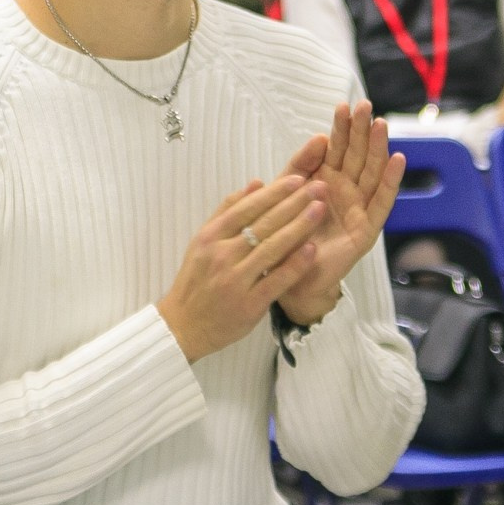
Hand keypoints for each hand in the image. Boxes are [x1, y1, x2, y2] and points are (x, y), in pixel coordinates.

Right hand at [158, 175, 328, 361]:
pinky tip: (312, 248)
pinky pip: (277, 280)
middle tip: (319, 186)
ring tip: (319, 209)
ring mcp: (236, 280)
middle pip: (263, 224)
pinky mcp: (249, 305)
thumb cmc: (196, 280)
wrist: (183, 325)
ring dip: (299, 226)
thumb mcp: (202, 241)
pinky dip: (295, 263)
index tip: (298, 179)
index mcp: (210, 237)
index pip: (247, 208)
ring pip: (272, 248)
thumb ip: (227, 211)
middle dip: (294, 202)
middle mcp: (222, 255)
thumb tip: (256, 183)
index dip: (274, 192)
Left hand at [272, 103, 407, 327]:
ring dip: (378, 148)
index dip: (341, 128)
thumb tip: (318, 137)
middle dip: (361, 131)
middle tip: (365, 107)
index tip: (343, 106)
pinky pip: (381, 203)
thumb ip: (300, 165)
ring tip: (381, 124)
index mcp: (325, 180)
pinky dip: (390, 181)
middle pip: (357, 156)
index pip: (337, 148)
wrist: (286, 276)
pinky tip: (398, 160)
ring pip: (371, 173)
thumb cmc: (285, 234)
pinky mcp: (366, 230)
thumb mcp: (286, 193)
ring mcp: (358, 209)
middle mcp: (345, 191)